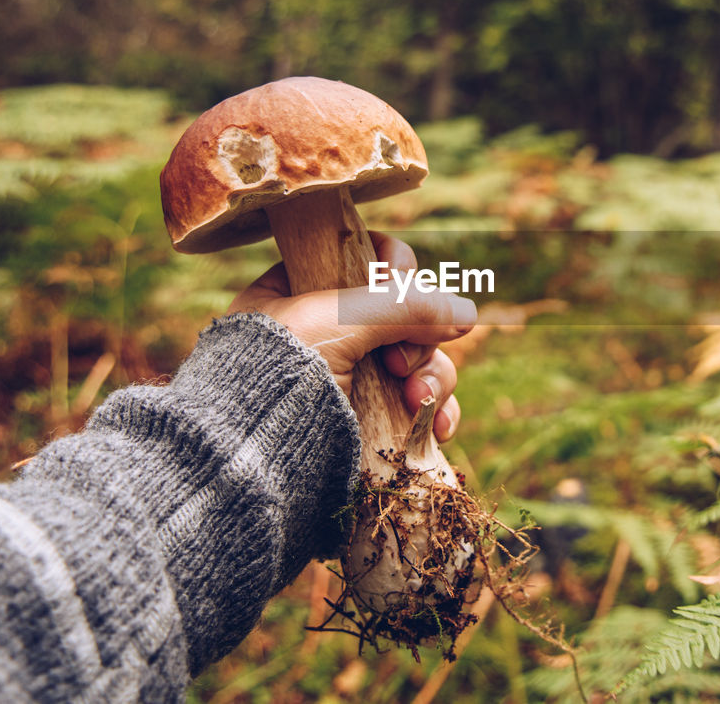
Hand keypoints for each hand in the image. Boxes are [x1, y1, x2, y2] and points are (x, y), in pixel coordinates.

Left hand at [228, 233, 475, 441]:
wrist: (252, 462)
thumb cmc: (279, 373)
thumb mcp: (337, 319)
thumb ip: (402, 304)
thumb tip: (467, 312)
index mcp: (301, 291)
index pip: (366, 258)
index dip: (394, 266)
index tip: (396, 282)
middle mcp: (329, 333)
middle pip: (407, 312)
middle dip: (419, 337)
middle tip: (397, 364)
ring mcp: (353, 379)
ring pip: (423, 361)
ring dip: (433, 379)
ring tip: (417, 402)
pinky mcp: (371, 423)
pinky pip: (424, 407)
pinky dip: (437, 413)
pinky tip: (438, 427)